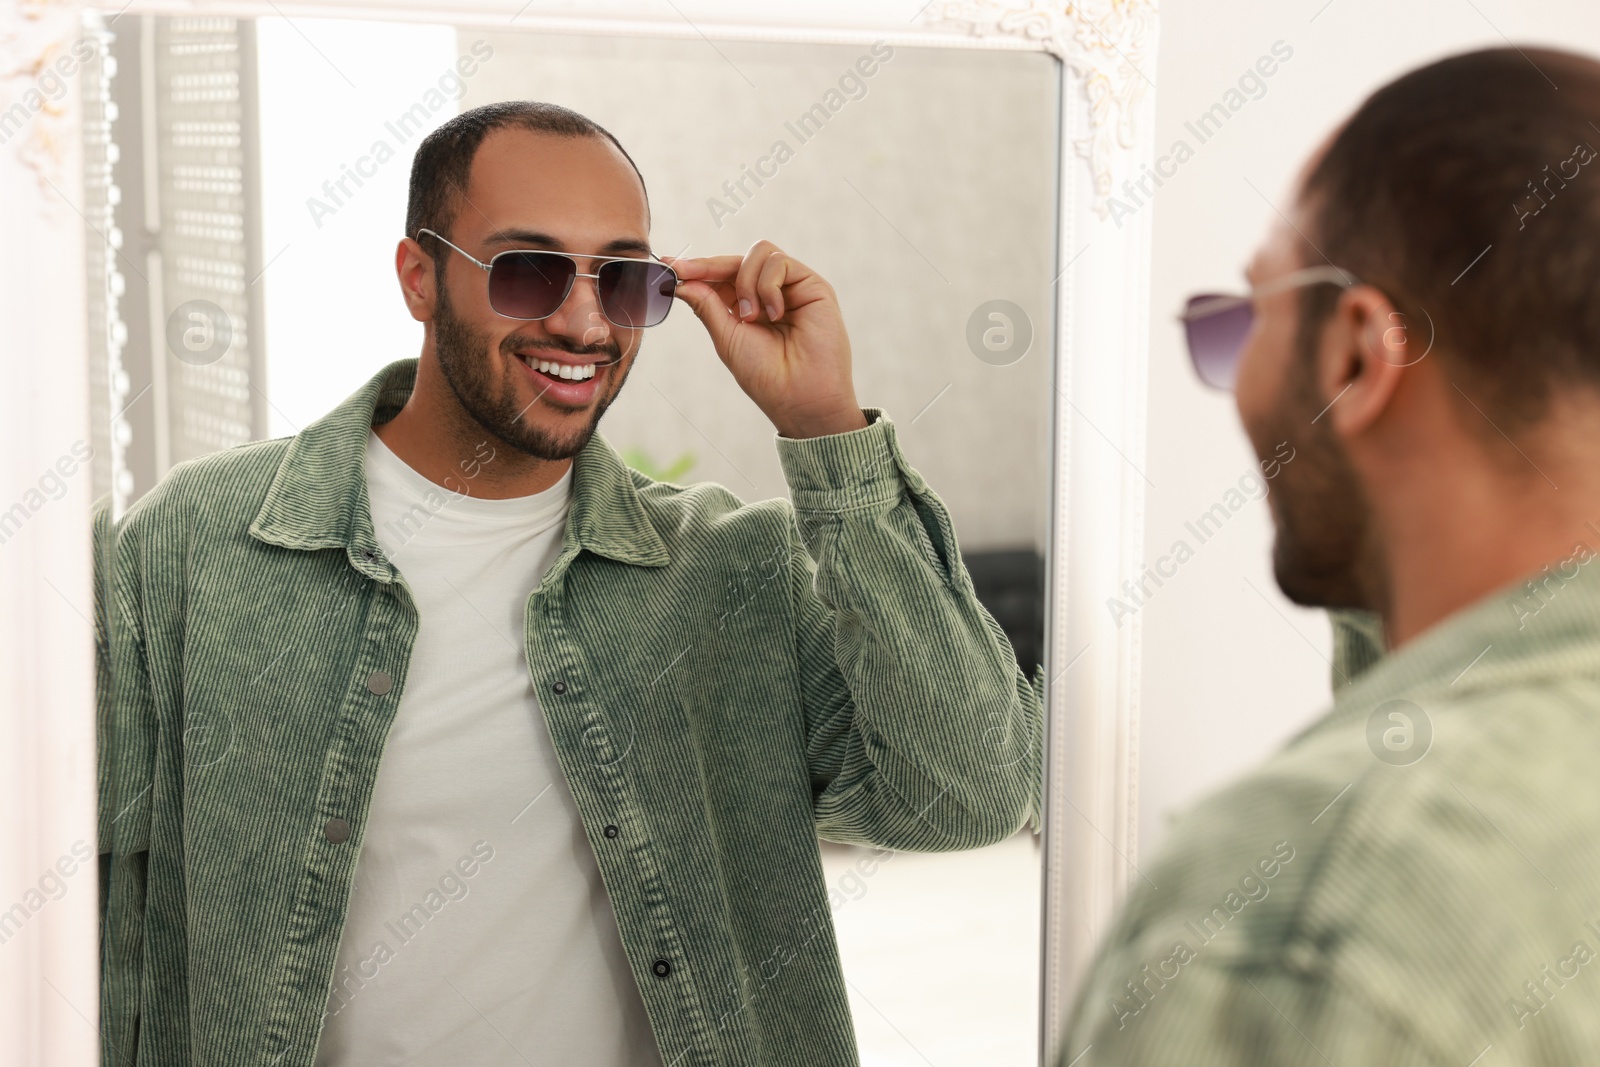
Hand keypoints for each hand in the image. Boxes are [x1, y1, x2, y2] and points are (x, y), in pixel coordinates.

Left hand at [667, 241, 868, 438]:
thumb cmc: (766, 376)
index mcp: (748, 307)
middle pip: (737, 259)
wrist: (800, 397)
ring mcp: (792, 288)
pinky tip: (774, 314)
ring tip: (751, 316)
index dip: (697, 269)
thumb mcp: (727, 337)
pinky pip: (780, 262)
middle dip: (709, 266)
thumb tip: (681, 280)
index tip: (668, 266)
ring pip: (759, 253)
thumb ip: (707, 304)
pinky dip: (768, 285)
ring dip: (746, 282)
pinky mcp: (813, 285)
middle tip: (686, 272)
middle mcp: (770, 293)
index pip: (721, 276)